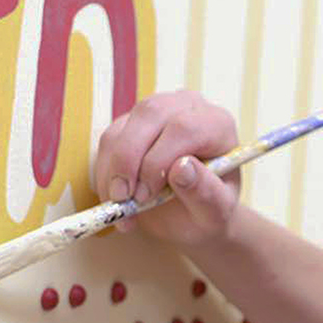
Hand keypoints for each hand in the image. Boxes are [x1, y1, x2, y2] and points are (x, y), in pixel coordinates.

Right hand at [91, 90, 243, 247]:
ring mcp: (157, 111)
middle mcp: (187, 108)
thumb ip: (204, 192)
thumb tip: (182, 168)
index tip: (146, 196)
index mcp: (217, 124)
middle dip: (128, 160)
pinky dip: (105, 174)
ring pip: (123, 128)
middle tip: (122, 199)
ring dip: (113, 171)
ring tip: (120, 207)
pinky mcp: (131, 123)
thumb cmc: (208, 210)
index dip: (159, 160)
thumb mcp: (214, 212)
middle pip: (149, 115)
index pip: (184, 127)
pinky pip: (109, 141)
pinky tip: (116, 200)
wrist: (192, 214)